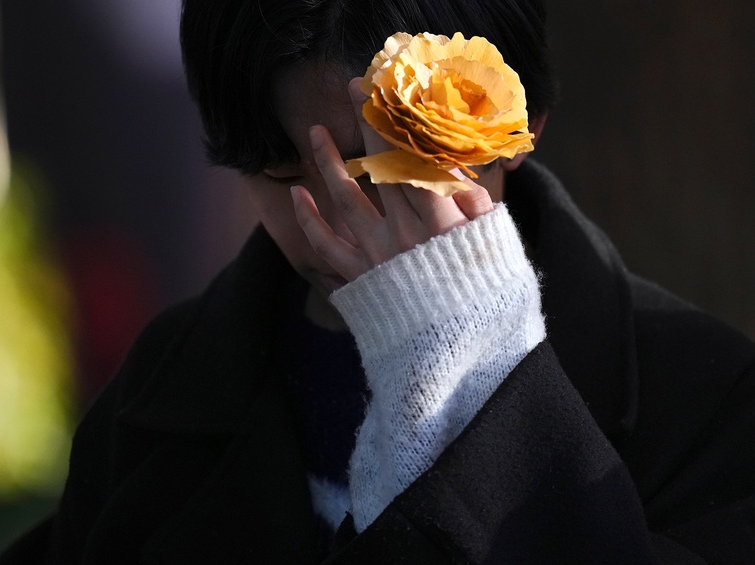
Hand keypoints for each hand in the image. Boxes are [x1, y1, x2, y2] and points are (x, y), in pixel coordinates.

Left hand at [290, 78, 494, 282]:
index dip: (398, 121)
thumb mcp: (492, 243)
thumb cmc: (485, 297)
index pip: (415, 156)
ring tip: (314, 131)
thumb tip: (450, 167)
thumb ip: (472, 202)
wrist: (459, 354)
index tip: (387, 91)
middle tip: (350, 90)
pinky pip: (326, 246)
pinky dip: (309, 219)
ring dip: (329, 161)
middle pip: (381, 164)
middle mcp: (404, 231)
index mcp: (441, 218)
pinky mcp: (359, 278)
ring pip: (346, 197)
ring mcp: (377, 255)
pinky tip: (298, 194)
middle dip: (365, 123)